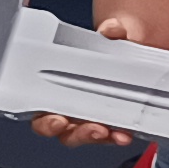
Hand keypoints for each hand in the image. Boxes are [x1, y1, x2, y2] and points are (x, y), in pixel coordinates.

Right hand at [29, 0, 160, 148]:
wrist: (127, 53)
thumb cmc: (101, 49)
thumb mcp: (105, 38)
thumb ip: (109, 32)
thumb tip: (112, 30)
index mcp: (54, 93)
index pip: (42, 115)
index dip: (47, 123)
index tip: (58, 121)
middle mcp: (68, 111)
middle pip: (65, 133)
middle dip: (78, 134)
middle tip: (94, 129)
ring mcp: (88, 121)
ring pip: (87, 137)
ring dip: (99, 137)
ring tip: (113, 132)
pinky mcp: (109, 125)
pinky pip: (110, 136)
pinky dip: (118, 136)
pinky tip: (126, 132)